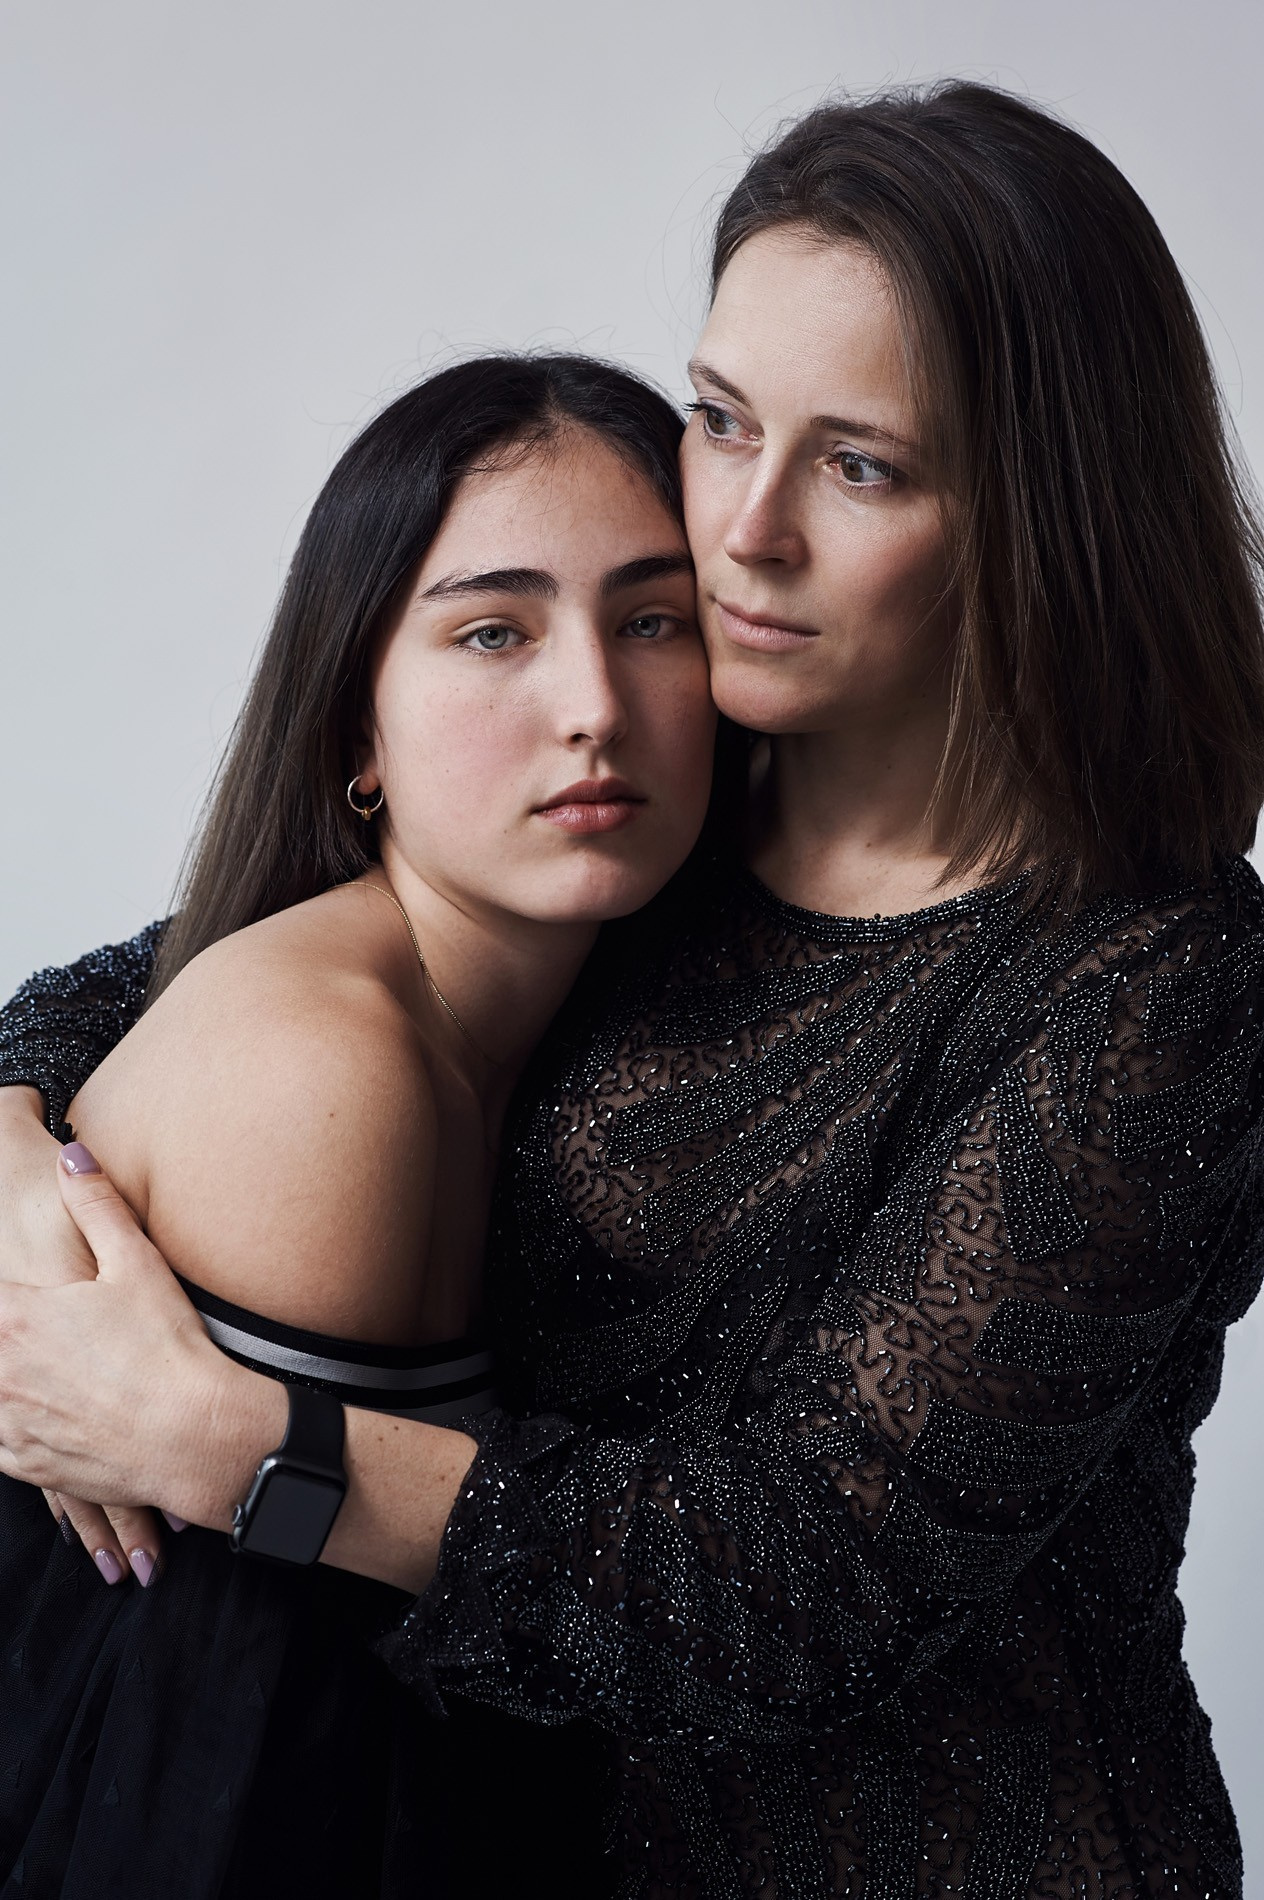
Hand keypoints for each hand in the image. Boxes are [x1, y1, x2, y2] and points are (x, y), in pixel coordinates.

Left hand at [0, 1096, 168, 1579]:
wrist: (194, 1437)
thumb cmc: (169, 1351)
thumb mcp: (138, 1263)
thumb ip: (97, 1204)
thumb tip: (74, 1157)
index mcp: (18, 1316)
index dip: (0, 1290)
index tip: (9, 1293)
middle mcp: (1, 1372)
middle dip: (1, 1332)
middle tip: (22, 1328)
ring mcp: (10, 1423)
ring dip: (0, 1380)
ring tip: (18, 1366)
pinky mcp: (27, 1462)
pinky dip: (1, 1425)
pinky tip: (18, 1410)